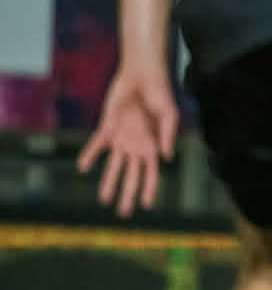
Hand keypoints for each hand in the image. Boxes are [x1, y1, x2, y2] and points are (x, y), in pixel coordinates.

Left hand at [77, 65, 180, 216]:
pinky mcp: (108, 127)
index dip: (149, 189)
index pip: (151, 173)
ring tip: (103, 200)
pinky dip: (90, 155)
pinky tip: (83, 168)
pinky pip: (97, 144)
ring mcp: (122, 138)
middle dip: (128, 195)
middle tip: (124, 213)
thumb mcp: (169, 114)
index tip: (147, 205)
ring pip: (114, 166)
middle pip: (132, 176)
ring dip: (109, 182)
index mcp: (153, 146)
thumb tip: (166, 158)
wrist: (142, 75)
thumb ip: (167, 135)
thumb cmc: (160, 93)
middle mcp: (137, 146)